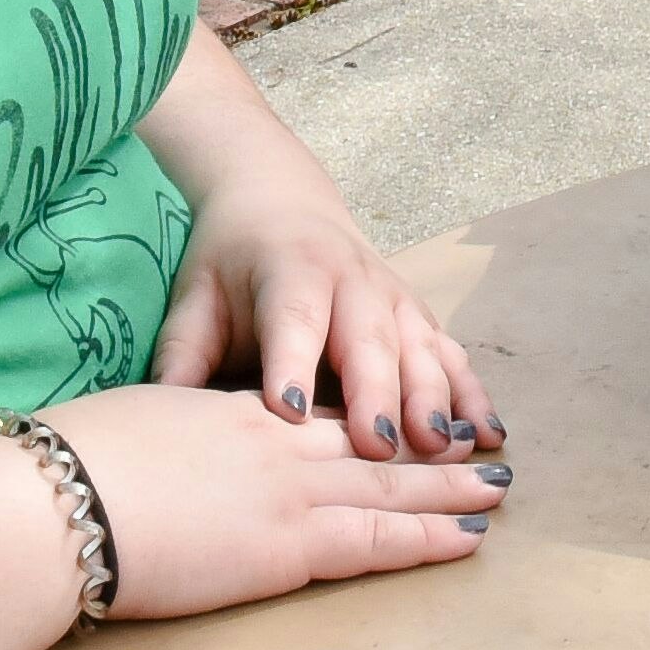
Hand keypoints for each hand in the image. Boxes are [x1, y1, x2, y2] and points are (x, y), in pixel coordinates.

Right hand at [30, 381, 503, 624]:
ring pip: (390, 488)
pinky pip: (377, 542)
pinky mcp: (288, 546)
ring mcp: (288, 491)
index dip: (365, 422)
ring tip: (497, 486)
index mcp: (232, 414)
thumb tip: (160, 460)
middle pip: (370, 445)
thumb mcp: (133, 435)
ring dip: (449, 488)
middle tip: (480, 447)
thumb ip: (166, 443)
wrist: (62, 498)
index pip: (317, 419)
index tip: (400, 426)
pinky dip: (428, 538)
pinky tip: (467, 538)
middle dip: (429, 448)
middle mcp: (275, 443)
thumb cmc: (73, 469)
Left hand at [155, 162, 502, 459]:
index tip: (290, 412)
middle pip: (369, 340)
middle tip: (381, 447)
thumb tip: (160, 418)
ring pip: (421, 349)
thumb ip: (181, 356)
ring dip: (437, 399)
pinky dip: (473, 394)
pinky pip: (451, 355)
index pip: (292, 320)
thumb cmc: (230, 262)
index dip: (293, 364)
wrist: (279, 200)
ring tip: (447, 449)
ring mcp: (394, 297)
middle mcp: (352, 281)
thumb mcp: (194, 298)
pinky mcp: (418, 316)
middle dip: (378, 393)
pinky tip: (490, 434)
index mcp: (290, 272)